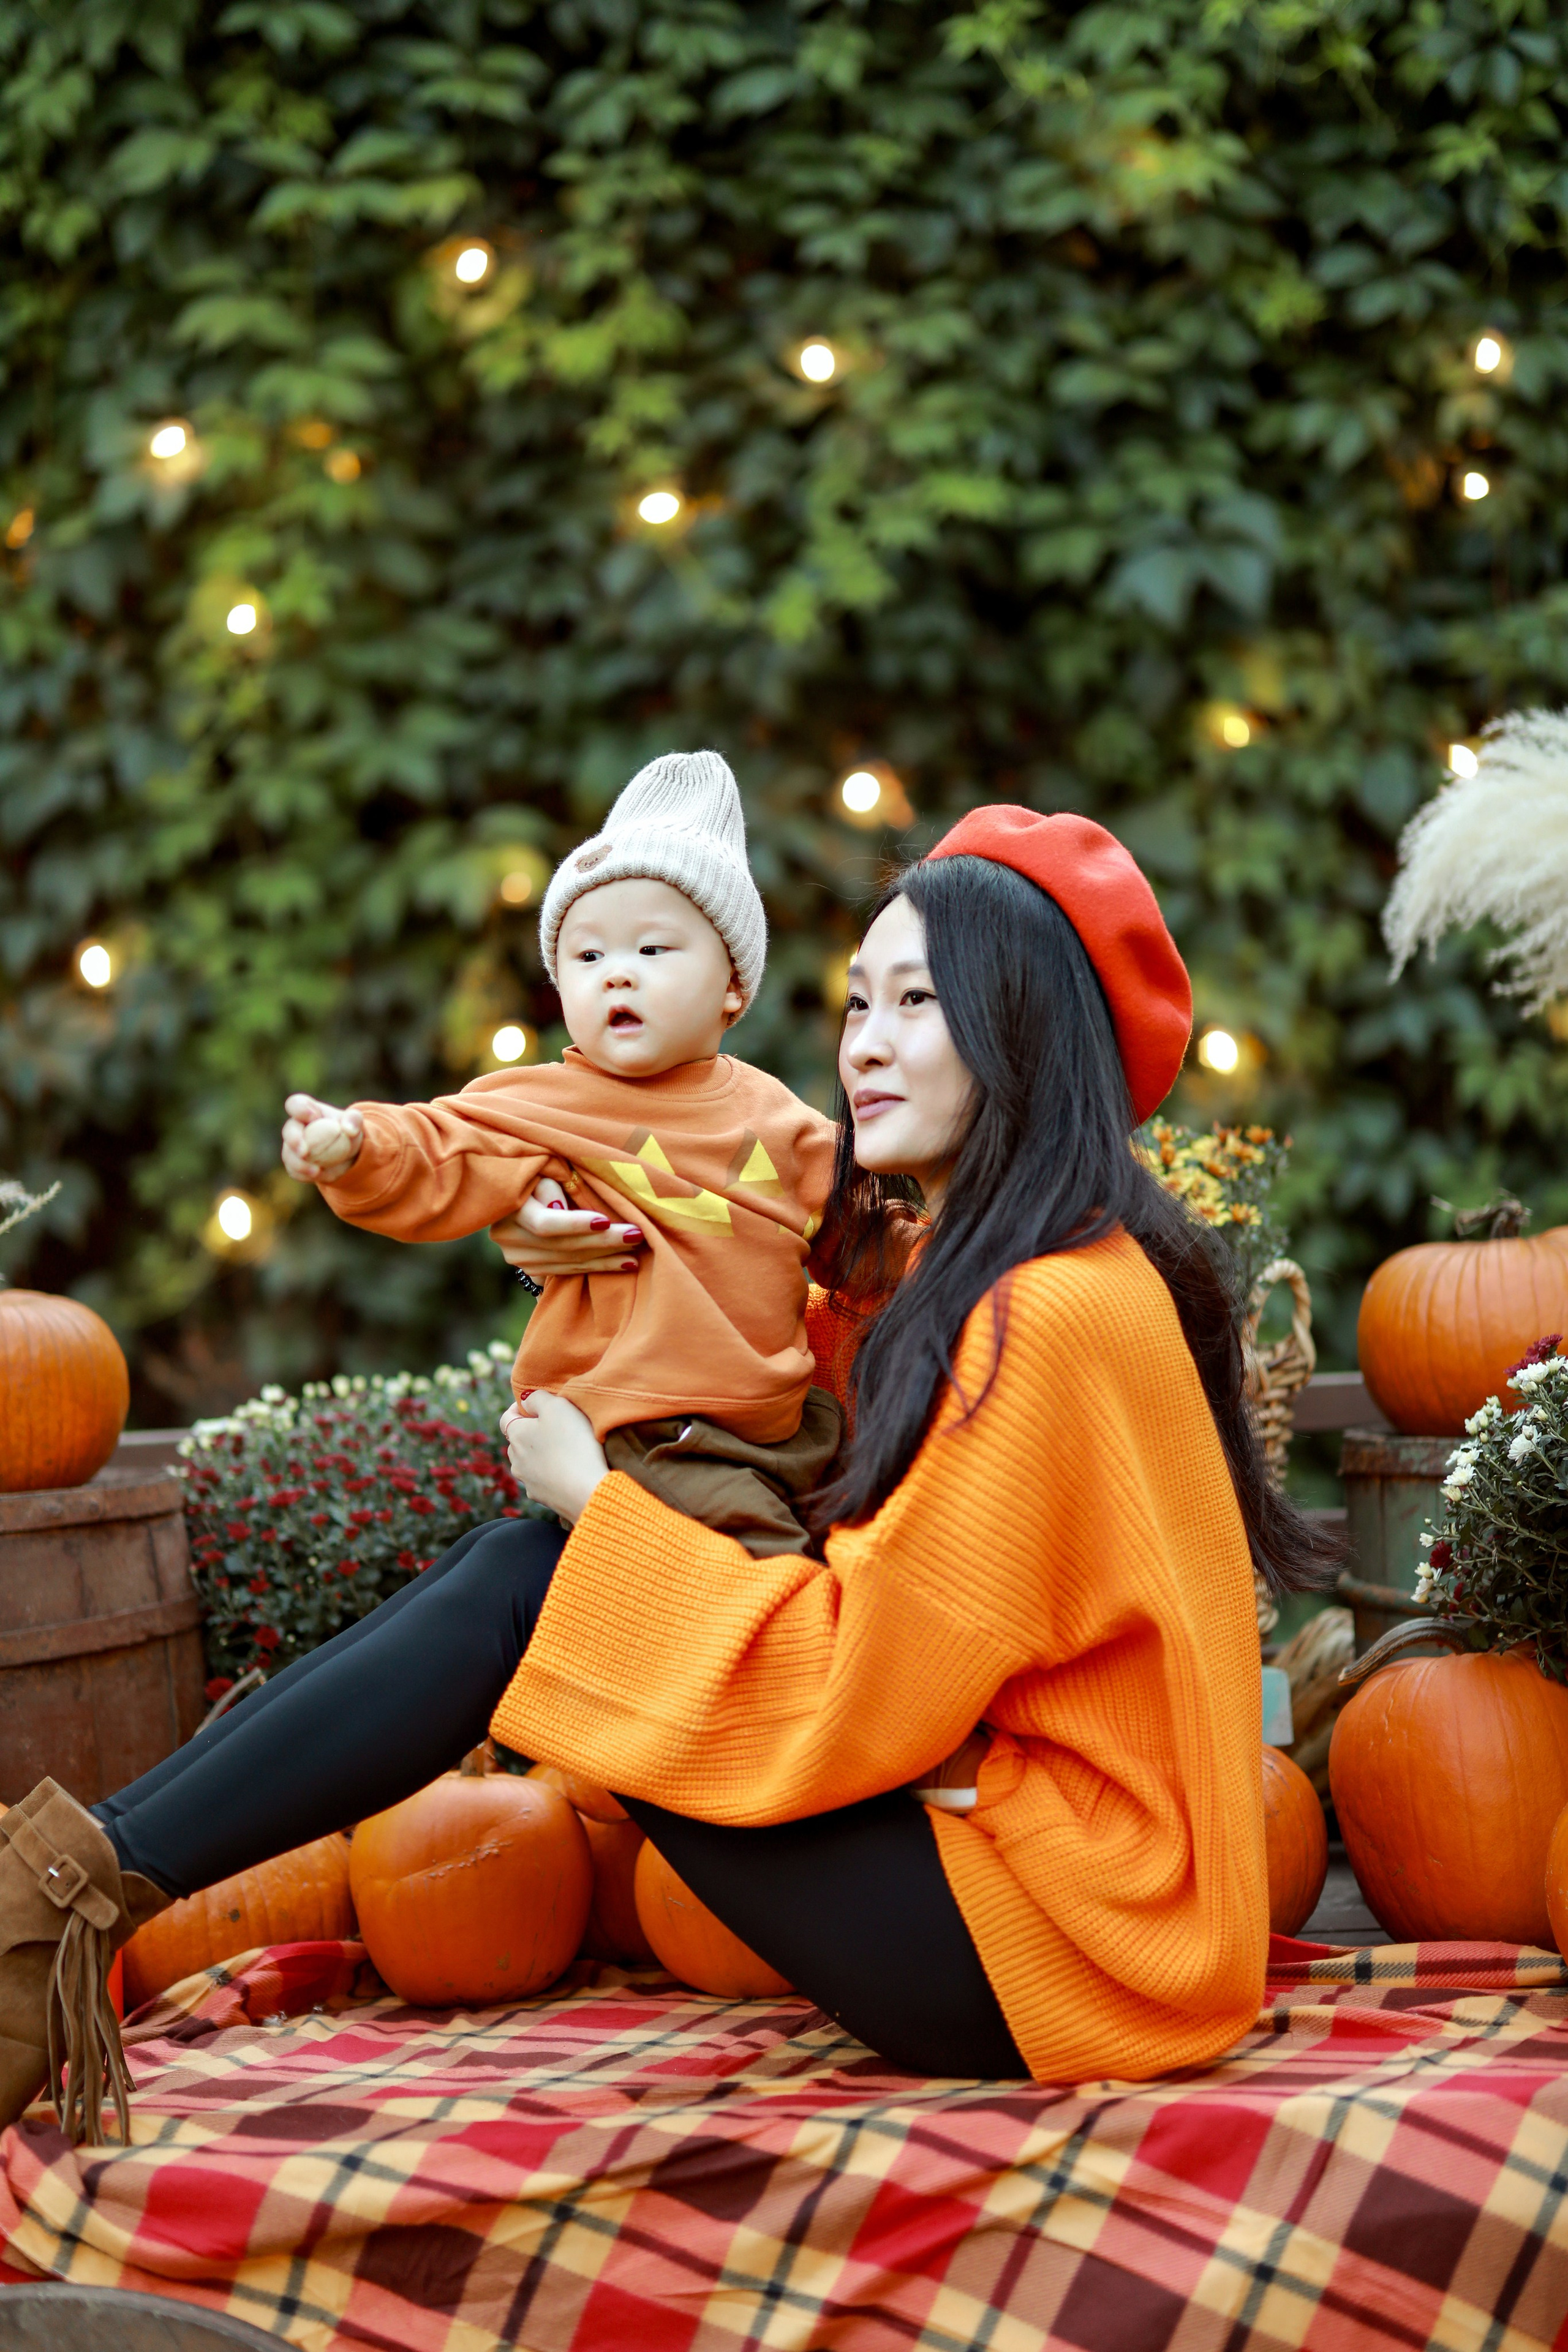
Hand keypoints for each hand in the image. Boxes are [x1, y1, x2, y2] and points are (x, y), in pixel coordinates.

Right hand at [282, 1093, 363, 1182]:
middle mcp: (295, 1128)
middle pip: (288, 1131)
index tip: (313, 1116)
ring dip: (300, 1165)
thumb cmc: (347, 1130)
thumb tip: (349, 1129)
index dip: (300, 1109)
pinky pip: (295, 1171)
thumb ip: (354, 1120)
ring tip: (316, 1172)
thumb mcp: (354, 1121)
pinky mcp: (294, 1164)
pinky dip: (307, 1175)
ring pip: (289, 1155)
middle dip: (294, 1141)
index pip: (296, 1104)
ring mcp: (292, 1147)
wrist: (347, 1153)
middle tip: (304, 1152)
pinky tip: (319, 1176)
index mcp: (307, 1110)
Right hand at [491, 1178, 644, 1280]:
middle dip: (602, 1242)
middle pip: (562, 1246)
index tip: (606, 1221)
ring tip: (636, 1253)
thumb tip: (559, 1208)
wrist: (514, 1195)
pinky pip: (568, 1271)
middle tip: (636, 1234)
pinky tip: (625, 1264)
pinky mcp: (531, 1268)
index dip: (575, 1224)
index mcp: (510, 1207)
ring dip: (605, 1259)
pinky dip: (598, 1268)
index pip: (544, 1224)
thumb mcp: (540, 1168)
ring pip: (568, 1262)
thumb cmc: (535, 1172)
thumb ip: (549, 1185)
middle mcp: (509, 1237)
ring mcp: (518, 1257)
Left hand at [500, 1392, 609, 1523]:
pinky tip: (569, 1470)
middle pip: (518, 1440)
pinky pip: (543, 1479)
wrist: (587, 1491)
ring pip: (529, 1461)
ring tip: (565, 1449)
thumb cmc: (573, 1444)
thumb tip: (526, 1400)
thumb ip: (537, 1398)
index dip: (520, 1407)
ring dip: (542, 1453)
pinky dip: (552, 1472)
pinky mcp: (542, 1497)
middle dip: (532, 1431)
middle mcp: (516, 1459)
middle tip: (556, 1425)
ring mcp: (527, 1481)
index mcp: (516, 1435)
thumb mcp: (557, 1406)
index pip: (506, 1417)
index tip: (537, 1404)